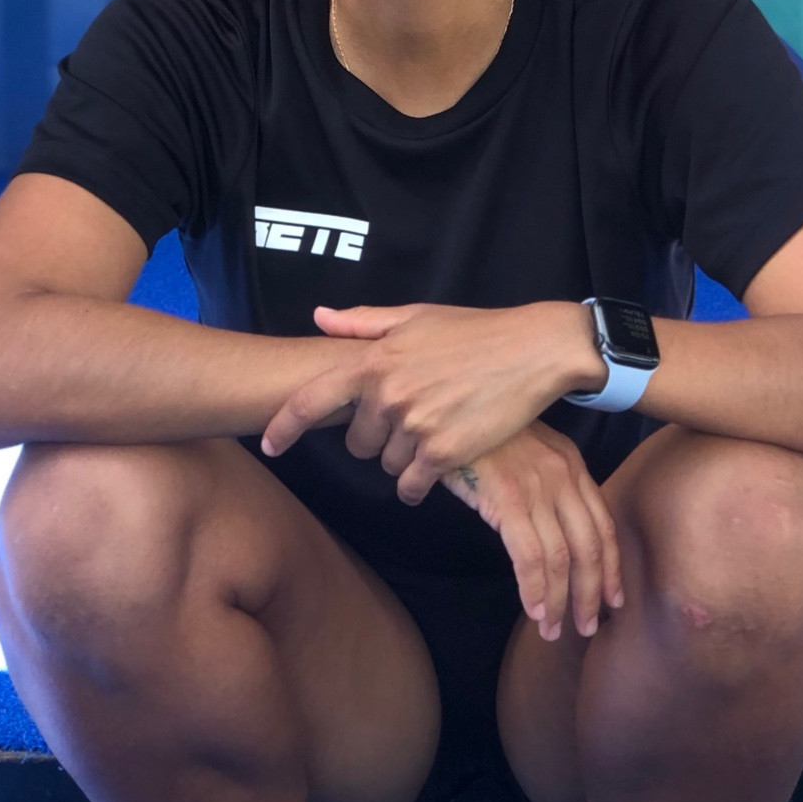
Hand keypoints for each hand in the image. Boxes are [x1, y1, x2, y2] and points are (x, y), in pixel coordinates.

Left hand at [260, 300, 603, 504]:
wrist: (533, 350)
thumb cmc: (475, 330)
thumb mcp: (417, 317)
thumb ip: (363, 323)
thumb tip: (320, 317)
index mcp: (375, 360)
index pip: (311, 400)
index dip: (283, 426)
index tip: (270, 445)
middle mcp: (388, 395)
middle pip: (356, 442)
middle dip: (375, 436)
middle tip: (408, 417)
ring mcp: (415, 426)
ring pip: (386, 464)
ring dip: (403, 456)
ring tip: (434, 429)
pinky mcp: (444, 453)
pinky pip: (412, 485)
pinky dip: (419, 482)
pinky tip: (436, 465)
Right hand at [442, 422, 625, 641]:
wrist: (446, 401)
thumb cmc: (479, 431)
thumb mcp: (523, 450)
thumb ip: (542, 482)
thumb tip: (548, 527)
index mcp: (570, 464)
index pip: (603, 524)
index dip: (610, 567)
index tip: (614, 599)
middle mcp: (562, 475)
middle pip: (590, 546)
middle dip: (593, 593)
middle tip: (588, 628)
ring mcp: (536, 486)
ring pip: (562, 558)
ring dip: (561, 601)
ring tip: (554, 630)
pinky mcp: (507, 497)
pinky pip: (530, 556)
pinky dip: (535, 590)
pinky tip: (534, 611)